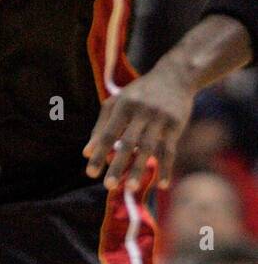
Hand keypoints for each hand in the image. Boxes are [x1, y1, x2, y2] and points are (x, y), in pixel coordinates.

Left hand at [84, 63, 194, 190]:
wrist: (177, 75)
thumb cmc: (139, 93)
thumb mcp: (117, 103)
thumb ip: (101, 127)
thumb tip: (86, 153)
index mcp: (124, 106)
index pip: (108, 134)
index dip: (99, 154)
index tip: (90, 173)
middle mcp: (143, 112)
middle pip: (128, 142)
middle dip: (118, 164)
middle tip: (108, 186)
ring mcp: (161, 118)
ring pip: (149, 147)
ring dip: (140, 169)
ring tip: (130, 188)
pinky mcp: (176, 125)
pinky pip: (170, 150)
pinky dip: (166, 168)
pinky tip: (163, 185)